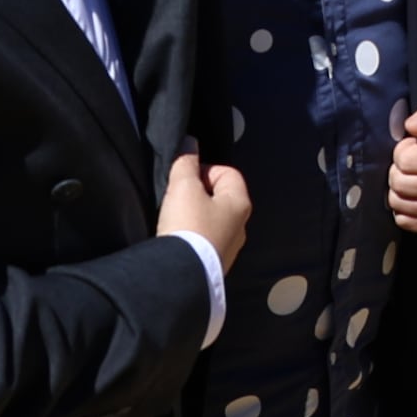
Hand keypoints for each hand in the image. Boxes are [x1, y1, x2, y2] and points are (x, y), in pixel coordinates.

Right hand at [163, 146, 252, 274]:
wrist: (183, 274)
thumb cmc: (188, 224)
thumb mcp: (183, 188)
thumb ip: (186, 163)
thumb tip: (190, 143)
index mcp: (240, 203)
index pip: (228, 173)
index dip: (204, 171)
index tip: (184, 180)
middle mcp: (242, 226)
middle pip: (221, 198)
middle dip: (199, 194)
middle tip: (177, 199)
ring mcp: (230, 248)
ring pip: (213, 221)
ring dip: (195, 216)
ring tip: (175, 219)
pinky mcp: (215, 264)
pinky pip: (206, 241)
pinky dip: (194, 236)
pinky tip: (178, 239)